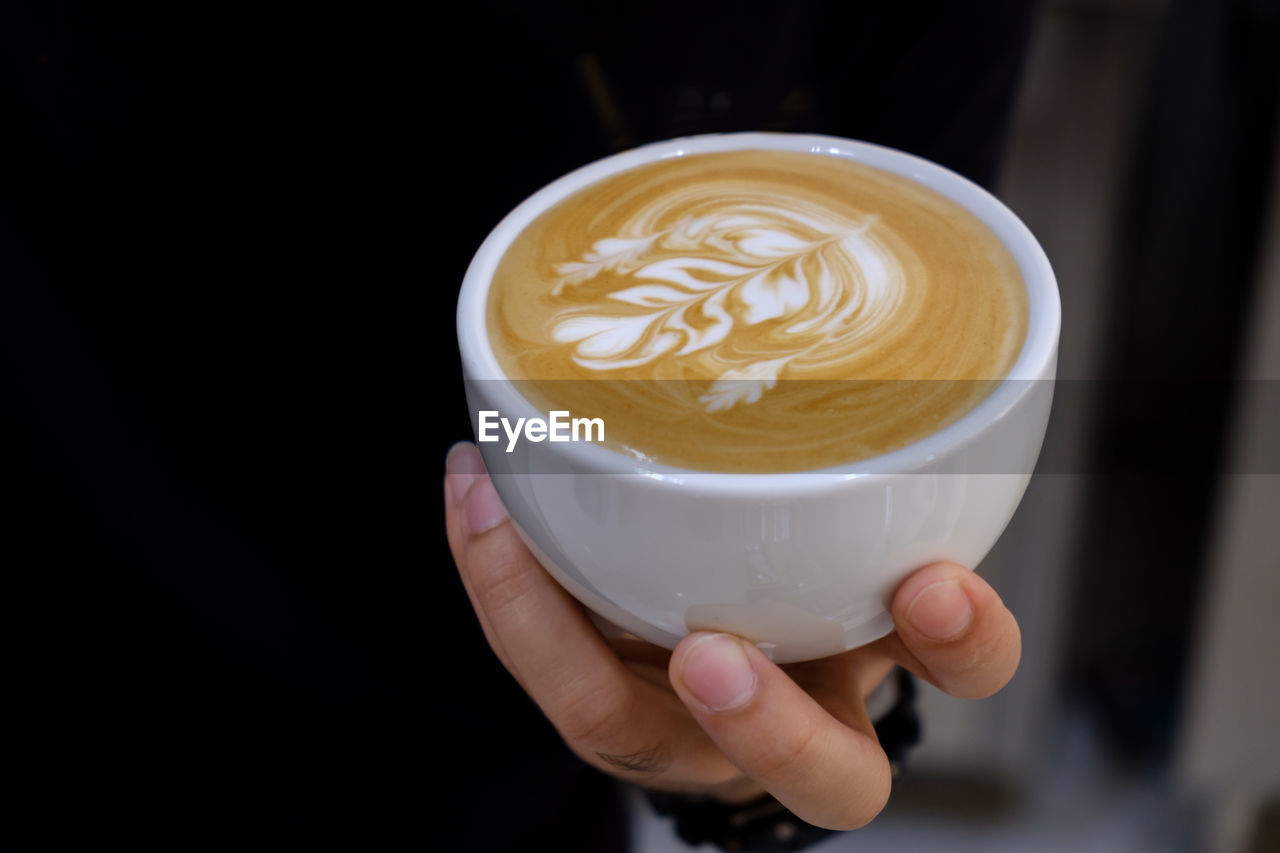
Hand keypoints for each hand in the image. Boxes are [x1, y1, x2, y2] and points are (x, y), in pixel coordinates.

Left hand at [444, 442, 1020, 829]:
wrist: (722, 632)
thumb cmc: (800, 544)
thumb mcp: (847, 493)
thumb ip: (869, 443)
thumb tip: (902, 299)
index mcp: (877, 650)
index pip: (962, 667)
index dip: (961, 639)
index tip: (933, 585)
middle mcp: (795, 715)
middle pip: (820, 782)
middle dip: (770, 728)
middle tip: (712, 655)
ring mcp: (684, 726)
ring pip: (625, 734)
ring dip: (552, 633)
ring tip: (496, 517)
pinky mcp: (608, 702)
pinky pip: (545, 668)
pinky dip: (500, 576)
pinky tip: (473, 488)